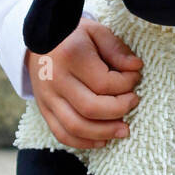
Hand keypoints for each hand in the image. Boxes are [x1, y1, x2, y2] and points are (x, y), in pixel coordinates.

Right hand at [25, 19, 142, 148]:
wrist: (38, 39)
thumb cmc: (72, 35)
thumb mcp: (95, 31)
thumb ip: (116, 49)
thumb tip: (136, 67)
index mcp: (70, 56)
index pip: (104, 82)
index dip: (126, 84)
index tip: (136, 76)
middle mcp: (56, 80)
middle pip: (90, 108)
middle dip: (118, 110)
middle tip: (134, 102)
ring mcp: (47, 97)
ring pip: (75, 126)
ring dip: (104, 132)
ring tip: (124, 129)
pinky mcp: (44, 109)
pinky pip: (62, 133)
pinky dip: (83, 142)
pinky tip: (102, 140)